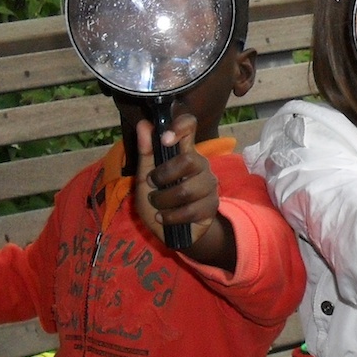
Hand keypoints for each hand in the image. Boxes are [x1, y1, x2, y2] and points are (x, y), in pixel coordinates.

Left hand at [135, 116, 235, 269]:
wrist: (171, 232)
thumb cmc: (158, 201)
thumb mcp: (145, 177)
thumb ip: (145, 153)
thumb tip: (144, 124)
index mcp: (184, 153)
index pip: (190, 127)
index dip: (180, 127)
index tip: (165, 139)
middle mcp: (201, 165)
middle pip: (189, 160)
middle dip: (164, 176)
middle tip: (153, 185)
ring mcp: (209, 186)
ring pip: (187, 189)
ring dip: (164, 201)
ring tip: (158, 207)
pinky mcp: (212, 206)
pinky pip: (190, 210)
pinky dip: (170, 217)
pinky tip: (164, 218)